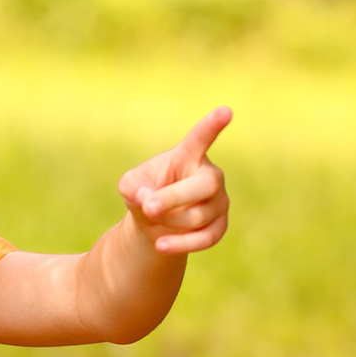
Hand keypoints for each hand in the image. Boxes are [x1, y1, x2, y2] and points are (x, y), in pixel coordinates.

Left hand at [117, 106, 231, 254]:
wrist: (153, 224)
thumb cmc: (144, 194)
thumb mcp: (129, 186)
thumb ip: (133, 187)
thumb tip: (149, 199)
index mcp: (189, 155)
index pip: (202, 138)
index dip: (213, 125)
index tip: (226, 111)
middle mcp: (210, 174)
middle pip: (206, 185)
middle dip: (176, 198)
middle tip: (149, 207)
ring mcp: (220, 200)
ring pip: (200, 215)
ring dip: (170, 221)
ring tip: (155, 217)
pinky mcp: (221, 224)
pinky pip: (207, 237)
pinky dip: (182, 244)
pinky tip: (160, 245)